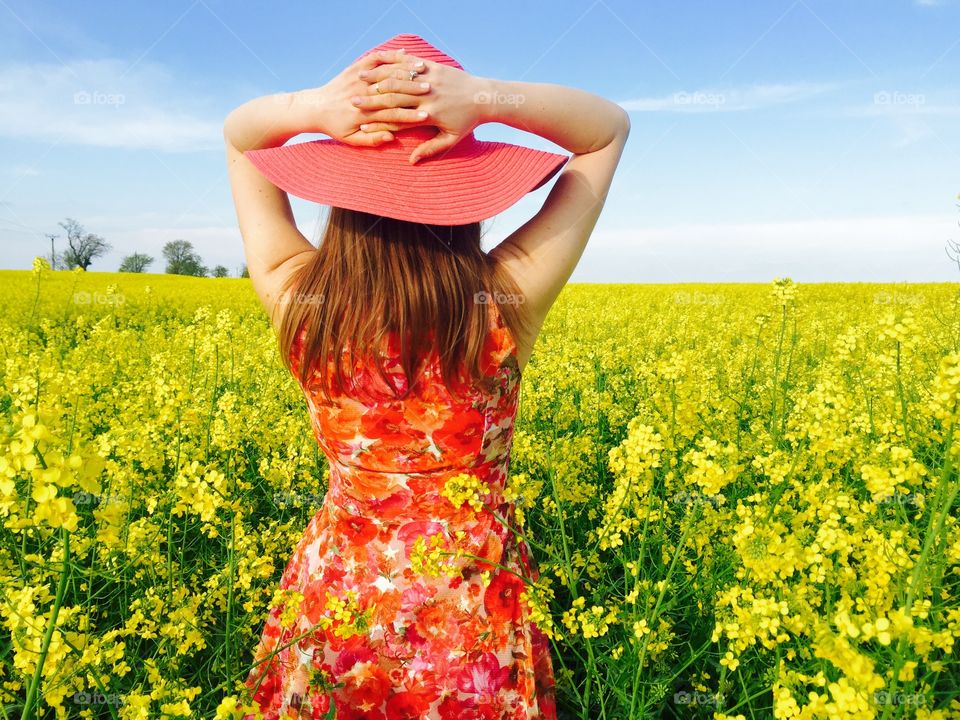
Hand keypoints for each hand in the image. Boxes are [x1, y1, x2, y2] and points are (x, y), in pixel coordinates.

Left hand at [301, 48, 432, 146]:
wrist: (315, 107)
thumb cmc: (334, 127)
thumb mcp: (352, 139)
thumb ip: (372, 140)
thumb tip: (391, 137)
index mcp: (364, 115)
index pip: (392, 116)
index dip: (410, 116)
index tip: (427, 116)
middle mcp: (363, 96)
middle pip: (393, 93)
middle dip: (413, 92)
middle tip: (432, 90)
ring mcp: (358, 81)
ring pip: (386, 74)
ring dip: (405, 72)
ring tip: (424, 71)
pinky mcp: (355, 69)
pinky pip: (374, 59)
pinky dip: (389, 55)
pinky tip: (404, 53)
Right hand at [353, 50, 489, 163]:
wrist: (484, 97)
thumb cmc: (468, 122)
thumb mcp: (450, 139)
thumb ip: (430, 149)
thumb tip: (412, 161)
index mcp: (429, 114)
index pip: (397, 118)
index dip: (378, 121)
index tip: (360, 124)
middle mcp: (428, 95)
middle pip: (393, 96)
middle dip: (371, 98)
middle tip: (351, 100)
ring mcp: (431, 78)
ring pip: (399, 76)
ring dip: (378, 78)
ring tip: (360, 79)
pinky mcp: (434, 66)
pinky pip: (410, 62)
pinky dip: (394, 62)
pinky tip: (380, 62)